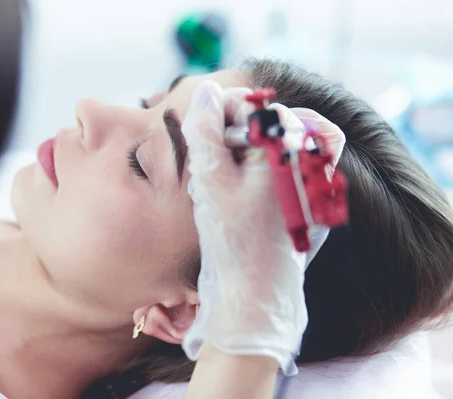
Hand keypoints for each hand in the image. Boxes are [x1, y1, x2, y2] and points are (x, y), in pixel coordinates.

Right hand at [181, 81, 345, 374]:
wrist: (254, 293)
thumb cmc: (232, 237)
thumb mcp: (211, 178)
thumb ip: (205, 129)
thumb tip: (208, 90)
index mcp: (292, 150)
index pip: (257, 107)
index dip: (224, 111)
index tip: (200, 128)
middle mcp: (312, 162)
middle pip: (273, 122)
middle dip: (237, 131)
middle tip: (211, 157)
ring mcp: (316, 183)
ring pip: (284, 142)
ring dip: (252, 147)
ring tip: (225, 174)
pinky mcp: (310, 201)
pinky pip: (294, 166)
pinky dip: (270, 165)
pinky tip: (244, 187)